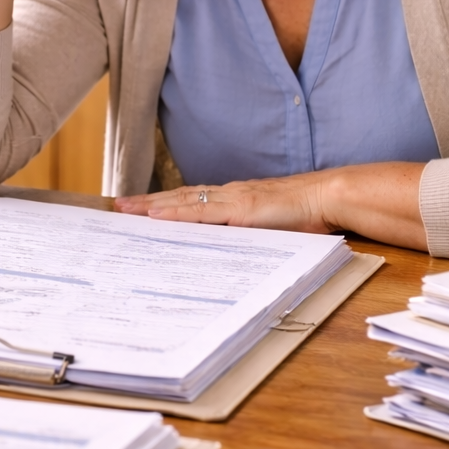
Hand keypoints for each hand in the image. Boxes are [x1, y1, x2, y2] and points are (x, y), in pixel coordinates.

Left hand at [113, 162, 428, 248]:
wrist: (330, 197)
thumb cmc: (307, 216)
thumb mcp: (272, 230)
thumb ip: (250, 237)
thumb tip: (230, 254)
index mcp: (235, 200)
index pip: (193, 201)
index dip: (165, 205)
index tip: (139, 210)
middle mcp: (229, 194)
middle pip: (180, 198)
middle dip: (148, 204)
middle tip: (118, 208)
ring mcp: (233, 198)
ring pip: (185, 200)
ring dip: (154, 206)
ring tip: (127, 210)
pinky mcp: (241, 206)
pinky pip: (202, 210)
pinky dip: (178, 212)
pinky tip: (159, 216)